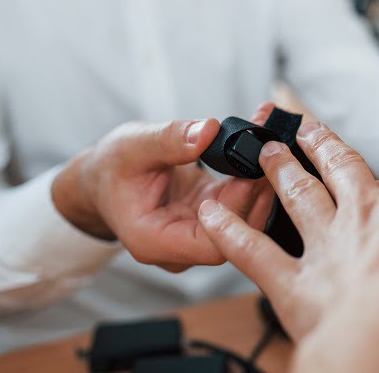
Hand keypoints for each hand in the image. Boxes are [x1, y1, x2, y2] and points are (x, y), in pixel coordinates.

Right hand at [51, 109, 275, 271]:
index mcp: (155, 241)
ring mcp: (200, 229)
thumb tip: (208, 131)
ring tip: (273, 143)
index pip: (211, 246)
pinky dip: (253, 172)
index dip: (236, 216)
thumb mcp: (133, 147)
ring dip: (261, 180)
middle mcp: (182, 243)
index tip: (250, 179)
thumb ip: (169, 141)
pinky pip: (240, 199)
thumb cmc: (111, 167)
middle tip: (275, 156)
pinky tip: (262, 144)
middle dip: (258, 193)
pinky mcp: (213, 211)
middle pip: (235, 232)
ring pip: (244, 216)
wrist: (104, 175)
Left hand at [197, 122, 378, 371]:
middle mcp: (372, 213)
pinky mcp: (296, 286)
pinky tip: (211, 216)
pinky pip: (255, 255)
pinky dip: (232, 233)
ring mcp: (329, 246)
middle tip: (299, 116)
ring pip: (298, 196)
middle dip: (324, 138)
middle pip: (344, 163)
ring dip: (279, 170)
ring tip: (261, 148)